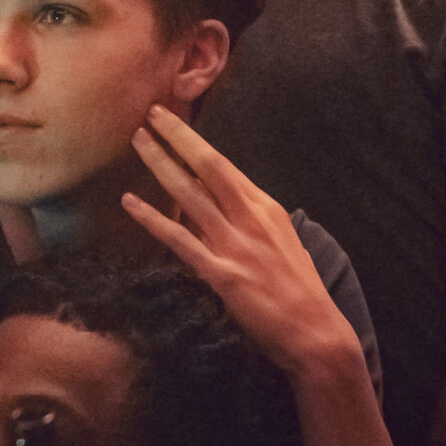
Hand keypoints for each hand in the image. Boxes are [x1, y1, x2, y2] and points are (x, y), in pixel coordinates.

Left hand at [124, 105, 362, 375]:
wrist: (316, 334)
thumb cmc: (299, 289)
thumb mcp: (284, 241)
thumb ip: (254, 219)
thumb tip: (227, 200)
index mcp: (267, 209)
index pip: (225, 166)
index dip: (195, 141)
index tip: (172, 121)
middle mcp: (251, 219)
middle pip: (208, 167)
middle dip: (179, 136)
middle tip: (151, 112)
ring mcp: (235, 245)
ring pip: (190, 194)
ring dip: (160, 164)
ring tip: (137, 140)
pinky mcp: (221, 273)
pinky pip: (179, 239)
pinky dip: (152, 218)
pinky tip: (129, 202)